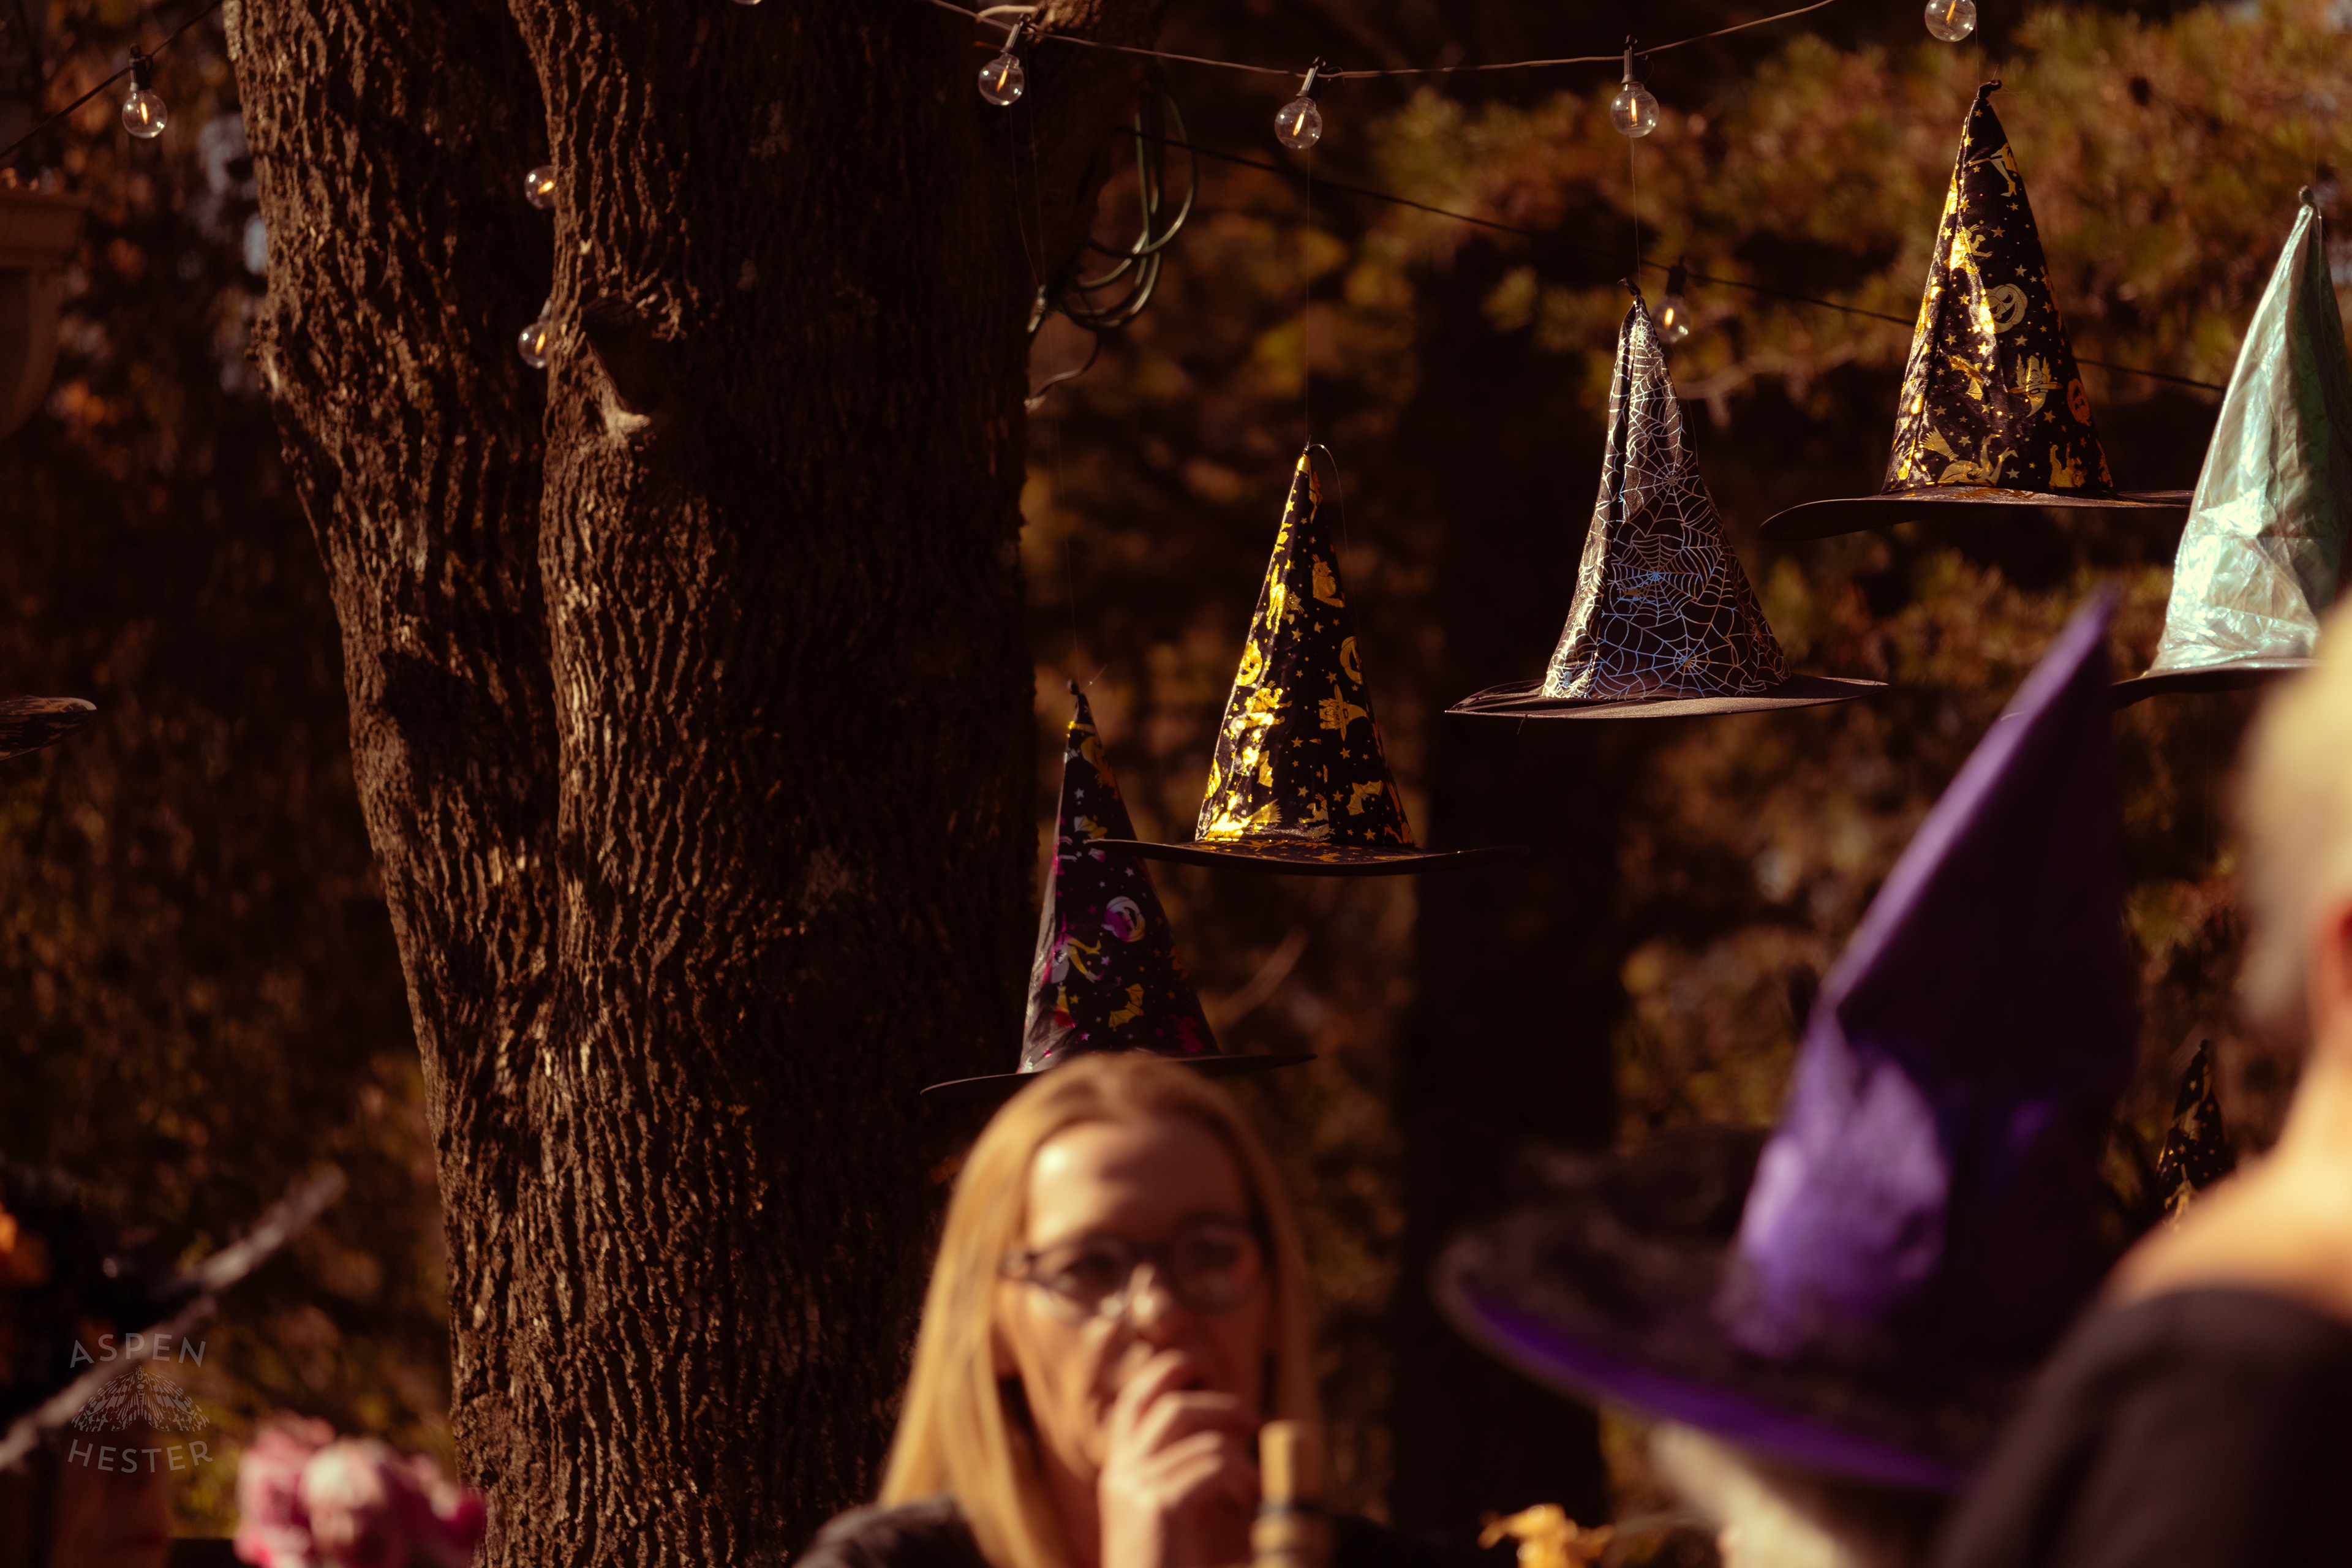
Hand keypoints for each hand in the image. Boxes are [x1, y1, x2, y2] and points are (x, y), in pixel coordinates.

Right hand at [1096, 1349, 1260, 1567]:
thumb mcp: (1174, 1520)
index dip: (1165, 1373)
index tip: (1197, 1367)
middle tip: (1255, 1419)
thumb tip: (1232, 1440)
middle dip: (1218, 1403)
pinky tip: (1248, 1507)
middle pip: (1168, 1403)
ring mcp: (1134, 1486)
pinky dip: (1240, 1478)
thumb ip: (1189, 1479)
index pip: (1134, 1402)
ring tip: (1255, 1487)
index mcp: (1118, 1474)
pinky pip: (1212, 1464)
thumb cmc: (1170, 1567)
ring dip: (1237, 1451)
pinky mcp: (1157, 1503)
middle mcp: (1119, 1473)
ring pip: (1196, 1432)